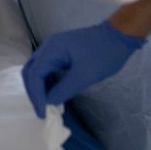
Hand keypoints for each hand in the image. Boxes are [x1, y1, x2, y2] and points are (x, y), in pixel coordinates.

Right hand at [21, 21, 145, 118]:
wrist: (119, 36)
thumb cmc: (104, 54)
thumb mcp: (85, 75)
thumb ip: (64, 89)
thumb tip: (49, 102)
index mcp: (51, 49)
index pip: (34, 75)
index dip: (36, 95)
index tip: (43, 113)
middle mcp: (48, 47)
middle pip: (31, 71)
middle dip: (34, 92)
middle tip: (42, 111)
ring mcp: (54, 49)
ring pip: (38, 71)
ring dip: (40, 88)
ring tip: (47, 106)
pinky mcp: (61, 53)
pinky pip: (48, 69)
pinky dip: (48, 83)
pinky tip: (55, 95)